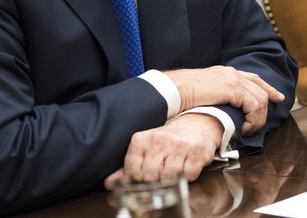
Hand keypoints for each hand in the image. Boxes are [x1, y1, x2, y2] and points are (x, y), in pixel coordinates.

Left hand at [103, 113, 222, 189]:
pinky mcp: (196, 152)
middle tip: (157, 182)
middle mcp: (159, 140)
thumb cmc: (168, 139)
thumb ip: (129, 166)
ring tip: (171, 175)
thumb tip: (109, 184)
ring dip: (170, 181)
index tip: (141, 182)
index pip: (132, 169)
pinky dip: (186, 178)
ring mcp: (179, 146)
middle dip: (153, 183)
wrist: (196, 123)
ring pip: (168, 176)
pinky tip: (184, 170)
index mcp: (142, 139)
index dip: (136, 180)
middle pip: (149, 175)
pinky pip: (188, 175)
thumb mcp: (146, 148)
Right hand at [164, 66, 284, 133]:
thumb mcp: (202, 91)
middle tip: (267, 116)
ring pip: (260, 99)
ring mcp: (234, 80)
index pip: (251, 78)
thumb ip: (214, 95)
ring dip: (257, 118)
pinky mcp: (234, 89)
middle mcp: (231, 73)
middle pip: (260, 86)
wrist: (175, 89)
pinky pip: (254, 106)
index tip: (276, 96)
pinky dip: (253, 119)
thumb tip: (220, 107)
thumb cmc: (181, 93)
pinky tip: (244, 128)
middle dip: (268, 102)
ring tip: (247, 130)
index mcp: (224, 72)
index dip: (266, 87)